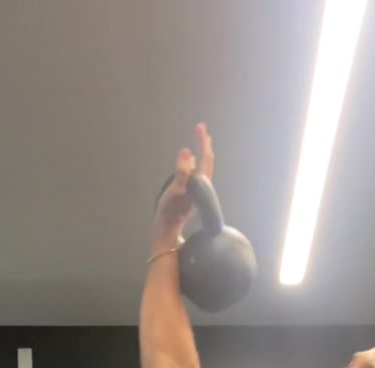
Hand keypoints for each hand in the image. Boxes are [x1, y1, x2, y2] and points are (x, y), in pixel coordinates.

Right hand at [153, 123, 214, 246]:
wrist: (167, 234)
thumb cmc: (172, 213)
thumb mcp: (176, 191)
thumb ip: (182, 173)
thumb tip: (187, 152)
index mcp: (201, 184)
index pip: (206, 159)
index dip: (203, 142)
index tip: (200, 127)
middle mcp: (201, 187)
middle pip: (207, 163)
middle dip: (204, 146)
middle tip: (201, 130)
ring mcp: (195, 192)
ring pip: (202, 170)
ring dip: (201, 155)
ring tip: (200, 143)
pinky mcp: (189, 197)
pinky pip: (194, 176)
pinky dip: (193, 166)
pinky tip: (191, 165)